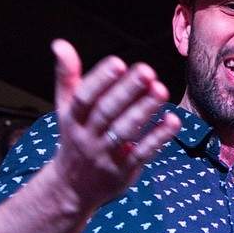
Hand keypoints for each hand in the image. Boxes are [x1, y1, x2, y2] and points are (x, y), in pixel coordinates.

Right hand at [50, 39, 180, 210]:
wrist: (72, 188)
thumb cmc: (74, 137)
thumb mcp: (66, 109)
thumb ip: (67, 77)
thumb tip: (60, 44)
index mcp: (72, 118)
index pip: (84, 97)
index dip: (99, 80)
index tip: (117, 62)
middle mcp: (87, 136)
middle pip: (106, 112)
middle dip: (126, 91)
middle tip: (147, 70)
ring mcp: (106, 155)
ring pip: (125, 132)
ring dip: (144, 110)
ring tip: (161, 90)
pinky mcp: (124, 170)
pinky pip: (142, 153)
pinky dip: (158, 137)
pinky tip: (173, 120)